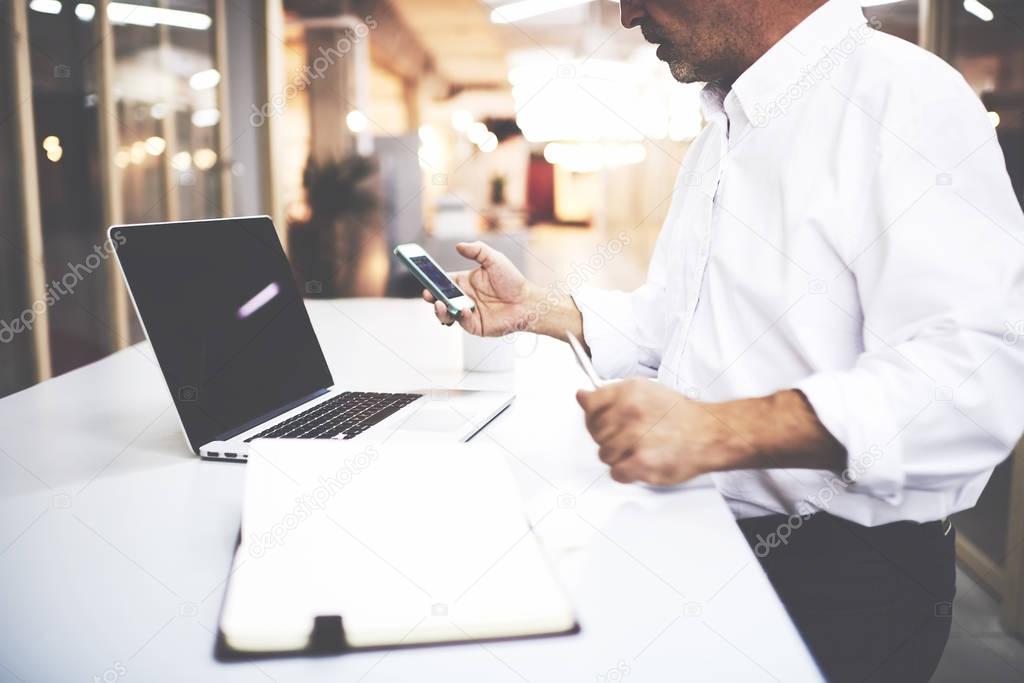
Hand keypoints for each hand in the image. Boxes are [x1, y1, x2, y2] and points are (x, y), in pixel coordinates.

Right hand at [422, 242, 545, 336]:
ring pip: (446, 314)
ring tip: (439, 304)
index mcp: (464, 282)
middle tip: (428, 294)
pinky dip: (460, 316)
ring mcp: (468, 313)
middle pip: (440, 298)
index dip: (431, 279)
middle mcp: (463, 297)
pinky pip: (462, 322)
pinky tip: (463, 309)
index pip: (442, 281)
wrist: (528, 301)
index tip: (422, 274)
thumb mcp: (494, 259)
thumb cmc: (512, 280)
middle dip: (431, 297)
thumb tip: (458, 246)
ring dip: (440, 310)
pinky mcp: (475, 326)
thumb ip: (477, 250)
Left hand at [576, 379, 745, 484]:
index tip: (605, 422)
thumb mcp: (644, 392)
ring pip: (604, 454)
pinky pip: (616, 473)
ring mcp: (634, 437)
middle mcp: (629, 412)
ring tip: (641, 449)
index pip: (590, 405)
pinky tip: (642, 463)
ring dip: (620, 457)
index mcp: (628, 391)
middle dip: (609, 438)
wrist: (710, 434)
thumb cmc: (681, 416)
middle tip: (632, 438)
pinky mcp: (640, 462)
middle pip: (595, 432)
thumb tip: (581, 396)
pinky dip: (628, 473)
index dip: (595, 417)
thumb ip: (610, 396)